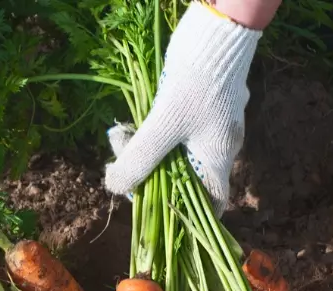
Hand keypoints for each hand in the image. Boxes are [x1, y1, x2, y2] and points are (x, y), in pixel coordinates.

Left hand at [104, 3, 262, 215]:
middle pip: (182, 180)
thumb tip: (115, 187)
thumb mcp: (163, 124)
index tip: (153, 211)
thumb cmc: (196, 81)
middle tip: (122, 165)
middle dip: (149, 177)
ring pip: (172, 154)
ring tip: (120, 137)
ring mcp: (208, 126)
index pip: (211, 204)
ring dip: (143, 152)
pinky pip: (170, 132)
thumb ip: (140, 159)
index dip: (187, 217)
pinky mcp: (196, 108)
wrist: (215, 30)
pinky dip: (149, 132)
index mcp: (218, 159)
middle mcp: (217, 147)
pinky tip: (130, 125)